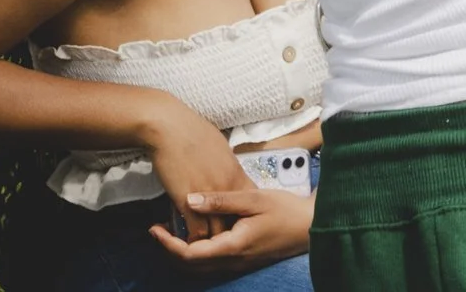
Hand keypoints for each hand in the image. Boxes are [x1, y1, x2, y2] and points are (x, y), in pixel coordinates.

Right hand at [144, 107, 250, 241]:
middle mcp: (227, 187)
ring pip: (218, 231)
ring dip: (210, 237)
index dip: (242, 213)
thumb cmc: (192, 131)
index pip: (250, 203)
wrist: (170, 128)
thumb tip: (228, 172)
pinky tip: (185, 233)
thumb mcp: (220, 147)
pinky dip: (192, 236)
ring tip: (201, 238)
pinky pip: (196, 231)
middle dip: (228, 229)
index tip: (233, 218)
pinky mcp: (188, 202)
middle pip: (236, 221)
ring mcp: (209, 196)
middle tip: (217, 232)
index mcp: (237, 173)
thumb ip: (228, 165)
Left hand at [150, 186, 311, 270]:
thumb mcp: (253, 199)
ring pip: (199, 267)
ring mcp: (238, 265)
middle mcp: (232, 262)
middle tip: (157, 228)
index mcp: (232, 246)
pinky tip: (197, 231)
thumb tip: (189, 199)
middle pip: (190, 266)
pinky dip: (197, 252)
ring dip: (182, 252)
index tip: (154, 228)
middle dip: (169, 249)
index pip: (189, 254)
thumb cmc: (285, 210)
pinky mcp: (242, 261)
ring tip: (173, 228)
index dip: (168, 243)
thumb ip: (220, 200)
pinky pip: (211, 263)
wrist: (311, 227)